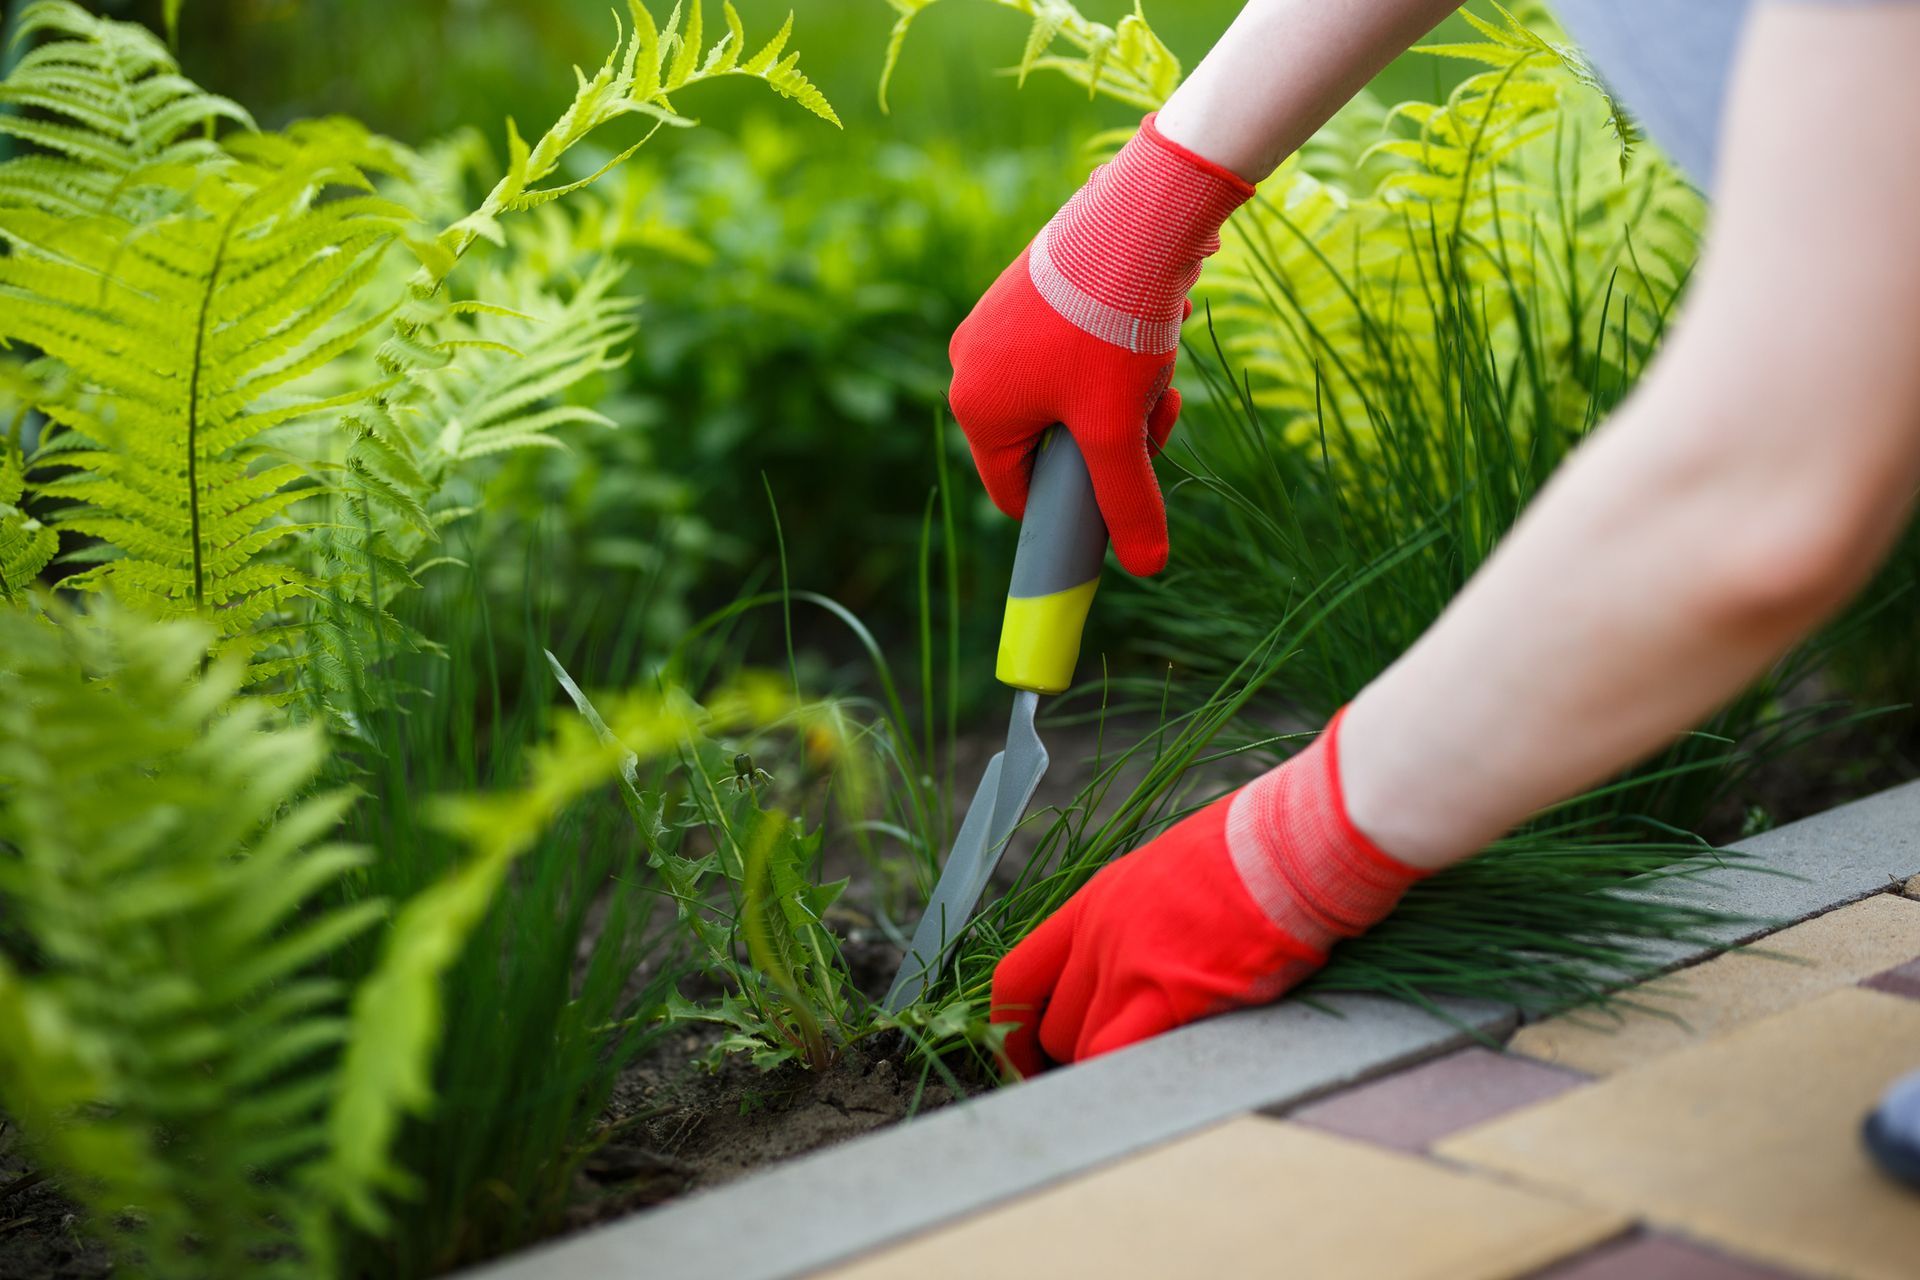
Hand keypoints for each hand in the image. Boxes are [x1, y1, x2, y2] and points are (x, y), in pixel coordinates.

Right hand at [947, 114, 1252, 575]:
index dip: (1072, 507)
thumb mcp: (1121, 430)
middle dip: (1111, 440)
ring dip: (1122, 398)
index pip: (1017, 493)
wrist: (1133, 218)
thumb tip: (1147, 568)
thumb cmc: (1111, 330)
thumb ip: (1129, 503)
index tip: (1122, 496)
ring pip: (1069, 397)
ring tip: (1157, 367)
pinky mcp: (1029, 290)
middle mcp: (973, 365)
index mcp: (976, 409)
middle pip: (1050, 443)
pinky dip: (1114, 354)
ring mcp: (997, 324)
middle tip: (1156, 416)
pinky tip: (1149, 328)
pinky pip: (1071, 351)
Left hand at [988, 711, 1424, 1074]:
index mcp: (1094, 903)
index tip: (1029, 1057)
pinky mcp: (1174, 995)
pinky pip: (1121, 1059)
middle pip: (1052, 1027)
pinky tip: (1157, 1083)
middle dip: (1073, 1059)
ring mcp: (1132, 966)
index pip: (1018, 977)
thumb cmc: (1253, 850)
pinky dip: (1127, 1081)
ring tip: (1148, 1078)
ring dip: (1109, 1075)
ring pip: (1085, 1052)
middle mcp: (1100, 936)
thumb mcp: (1169, 870)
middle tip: (1106, 1077)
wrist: (1292, 841)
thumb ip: (1141, 918)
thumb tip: (1145, 954)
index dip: (1013, 1029)